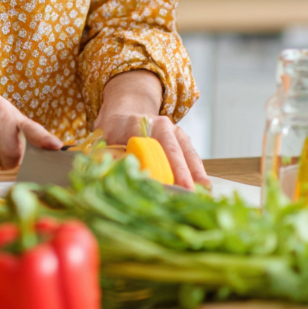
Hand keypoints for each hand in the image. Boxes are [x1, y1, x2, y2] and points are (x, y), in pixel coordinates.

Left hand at [92, 70, 208, 189]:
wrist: (126, 115)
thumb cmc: (113, 131)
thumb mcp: (103, 138)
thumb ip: (107, 153)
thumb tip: (113, 172)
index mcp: (138, 123)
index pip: (149, 147)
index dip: (156, 166)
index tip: (162, 184)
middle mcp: (160, 124)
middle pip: (173, 150)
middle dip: (181, 172)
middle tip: (188, 193)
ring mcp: (174, 131)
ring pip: (187, 152)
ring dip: (195, 173)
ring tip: (203, 193)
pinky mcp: (183, 140)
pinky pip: (192, 156)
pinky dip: (198, 172)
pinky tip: (203, 188)